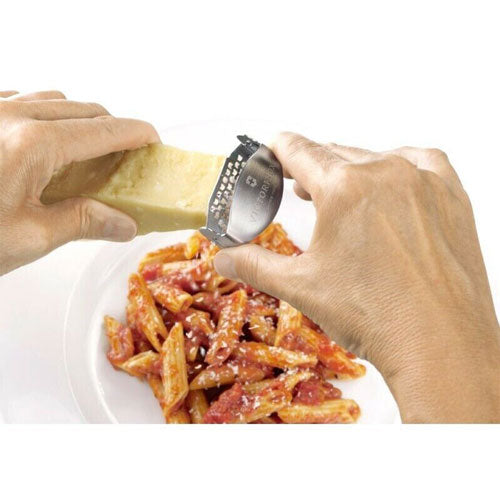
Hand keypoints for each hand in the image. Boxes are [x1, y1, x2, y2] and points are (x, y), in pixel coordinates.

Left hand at [0, 90, 158, 275]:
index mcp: (32, 144)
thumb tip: (122, 224)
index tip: (153, 141)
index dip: (136, 134)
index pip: (104, 130)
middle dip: (111, 129)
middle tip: (125, 158)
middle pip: (82, 109)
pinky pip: (19, 99)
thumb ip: (84, 222)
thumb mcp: (29, 237)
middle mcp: (9, 115)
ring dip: (78, 120)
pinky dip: (44, 115)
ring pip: (51, 100)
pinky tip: (43, 141)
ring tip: (85, 152)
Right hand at [214, 132, 499, 422]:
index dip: (279, 150)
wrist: (439, 345)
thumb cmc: (375, 316)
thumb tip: (223, 258)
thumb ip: (254, 265)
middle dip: (312, 168)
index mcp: (344, 188)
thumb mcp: (300, 287)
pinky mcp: (451, 196)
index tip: (273, 152)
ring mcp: (423, 182)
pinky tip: (391, 183)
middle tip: (299, 188)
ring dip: (352, 169)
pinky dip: (400, 166)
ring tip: (340, 192)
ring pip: (375, 158)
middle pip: (335, 153)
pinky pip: (422, 162)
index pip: (299, 150)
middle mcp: (386, 173)